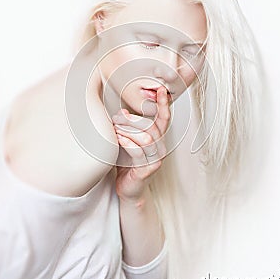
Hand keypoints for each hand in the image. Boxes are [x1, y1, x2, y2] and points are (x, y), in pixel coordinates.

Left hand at [112, 86, 170, 201]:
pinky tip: (118, 140)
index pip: (164, 118)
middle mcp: (160, 148)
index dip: (164, 104)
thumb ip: (130, 128)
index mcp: (158, 139)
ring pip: (146, 138)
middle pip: (152, 127)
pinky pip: (139, 152)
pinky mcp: (148, 169)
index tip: (161, 90)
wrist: (128, 188)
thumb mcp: (130, 141)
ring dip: (129, 131)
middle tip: (118, 117)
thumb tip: (123, 112)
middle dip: (134, 120)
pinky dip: (127, 143)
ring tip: (115, 129)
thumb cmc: (128, 163)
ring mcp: (156, 159)